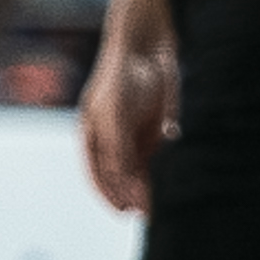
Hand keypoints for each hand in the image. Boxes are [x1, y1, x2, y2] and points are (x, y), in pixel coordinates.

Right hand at [79, 36, 175, 212]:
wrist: (149, 47)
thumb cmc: (123, 76)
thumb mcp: (115, 113)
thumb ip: (116, 147)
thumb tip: (121, 180)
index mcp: (92, 135)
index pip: (97, 173)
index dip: (108, 193)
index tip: (124, 210)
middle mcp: (110, 140)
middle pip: (118, 176)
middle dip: (130, 195)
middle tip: (146, 213)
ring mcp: (132, 136)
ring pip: (138, 171)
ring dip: (146, 189)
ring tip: (157, 207)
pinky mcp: (155, 131)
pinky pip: (156, 159)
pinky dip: (160, 174)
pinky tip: (168, 185)